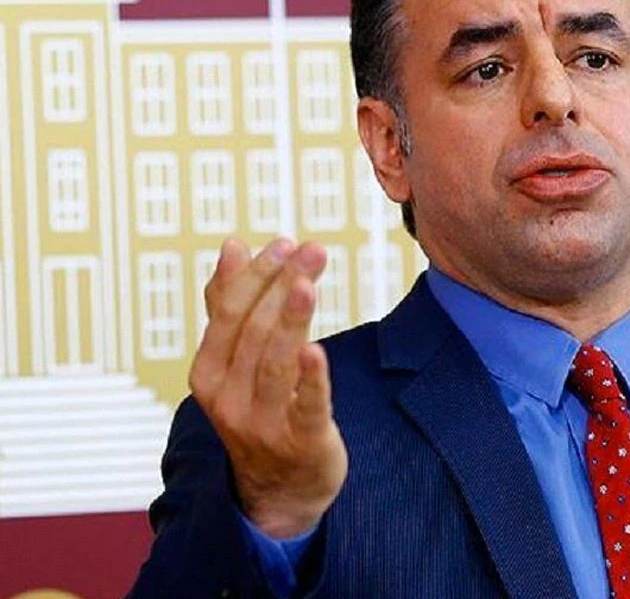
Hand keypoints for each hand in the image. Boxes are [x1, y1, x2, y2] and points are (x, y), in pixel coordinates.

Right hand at [189, 237, 348, 538]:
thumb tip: (232, 245)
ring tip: (309, 281)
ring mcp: (261, 423)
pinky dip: (310, 378)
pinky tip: (317, 349)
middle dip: (282, 286)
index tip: (284, 243)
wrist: (279, 489)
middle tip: (312, 250)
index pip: (229, 313)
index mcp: (208, 373)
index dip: (256, 276)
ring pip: (275, 361)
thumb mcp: (234, 364)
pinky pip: (306, 405)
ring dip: (292, 318)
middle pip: (254, 331)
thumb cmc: (260, 411)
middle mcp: (227, 398)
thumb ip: (229, 307)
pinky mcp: (301, 441)